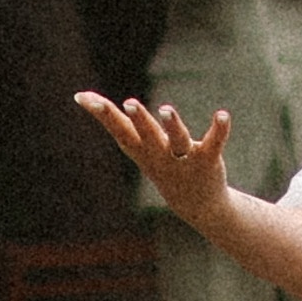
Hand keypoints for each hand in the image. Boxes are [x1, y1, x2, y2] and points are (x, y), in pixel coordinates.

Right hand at [78, 92, 235, 231]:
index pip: (119, 130)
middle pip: (147, 135)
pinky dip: (219, 130)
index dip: (102, 114)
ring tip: (165, 109)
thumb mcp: (134, 145)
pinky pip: (213, 143)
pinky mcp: (207, 160)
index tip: (83, 97)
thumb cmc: (160, 164)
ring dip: (171, 125)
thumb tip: (80, 95)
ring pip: (177, 140)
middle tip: (129, 103)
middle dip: (139, 120)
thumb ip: (113, 121)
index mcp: (141, 149)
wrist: (196, 204)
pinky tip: (222, 115)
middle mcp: (160, 154)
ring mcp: (183, 159)